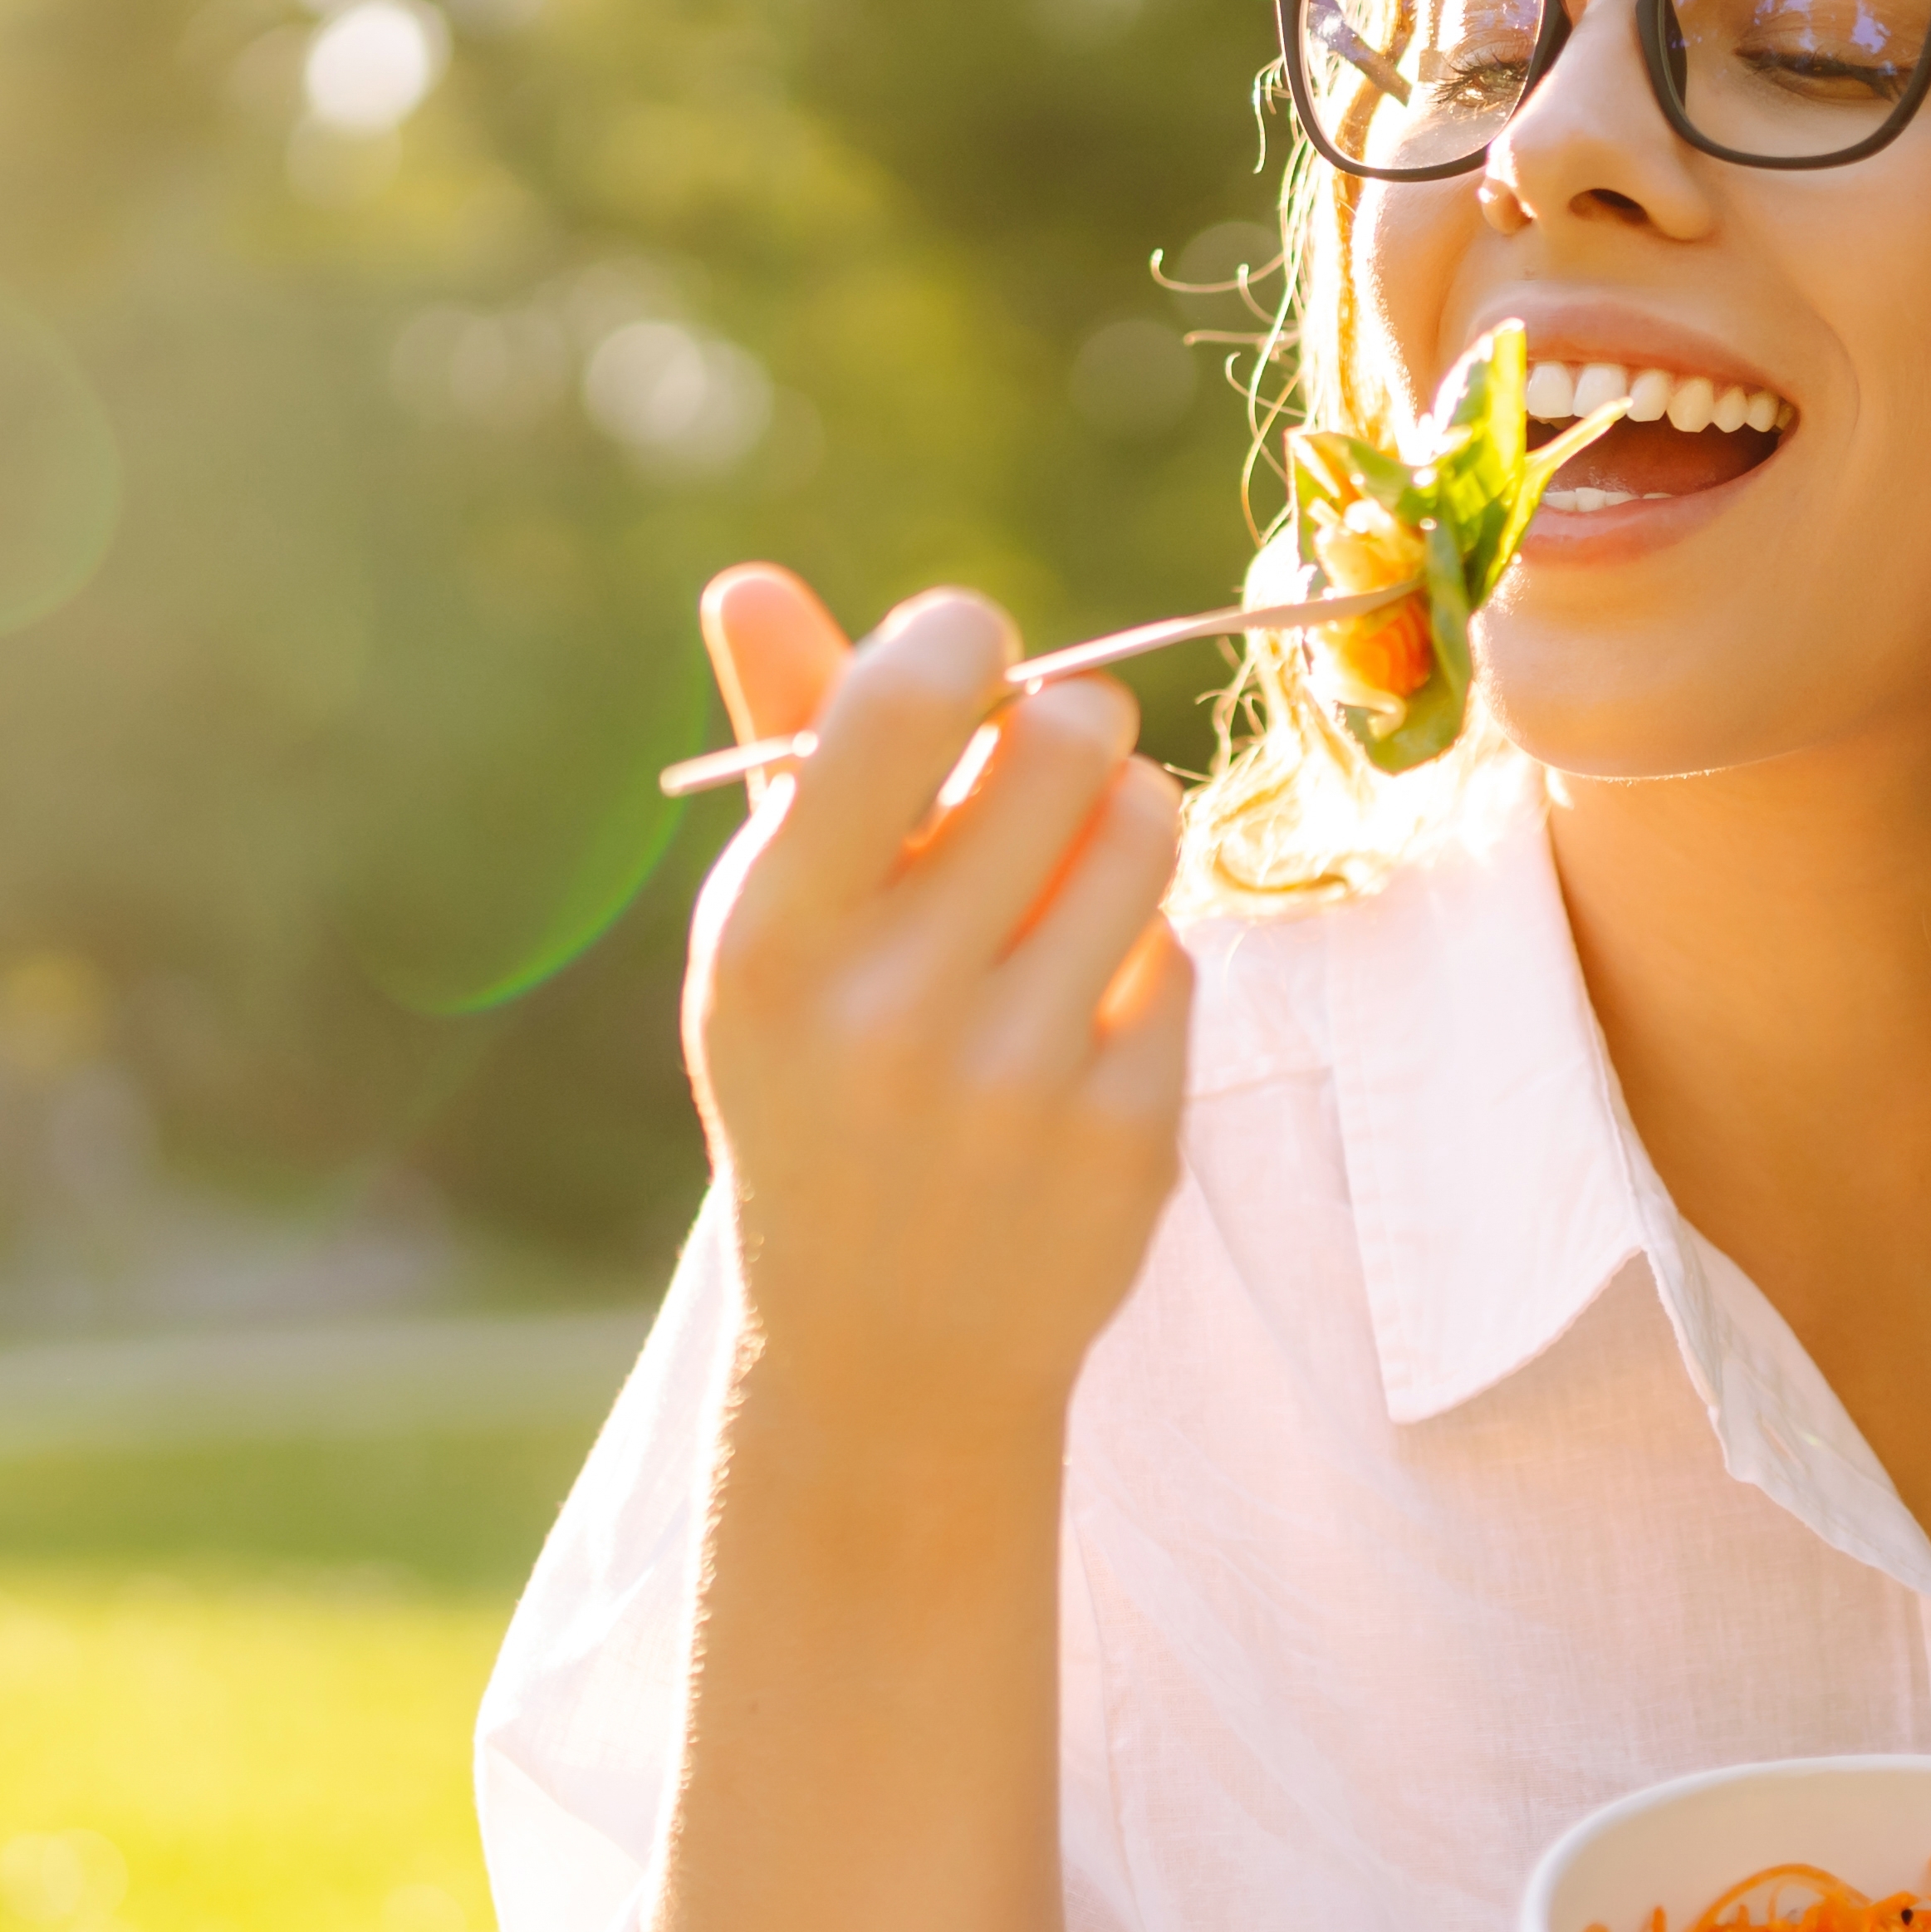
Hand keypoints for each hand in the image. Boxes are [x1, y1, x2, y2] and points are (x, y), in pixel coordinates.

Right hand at [682, 568, 1193, 1442]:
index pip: (906, 700)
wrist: (881, 1351)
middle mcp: (888, 1011)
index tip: (968, 664)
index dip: (964, 643)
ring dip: (1122, 828)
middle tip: (1041, 774)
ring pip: (1148, 832)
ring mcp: (1015, 1085)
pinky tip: (1074, 1029)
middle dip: (1068, 731)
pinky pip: (1179, 958)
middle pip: (1068, 738)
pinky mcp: (1124, 1141)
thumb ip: (785, 752)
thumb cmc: (818, 1083)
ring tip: (1063, 886)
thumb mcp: (772, 933)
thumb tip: (751, 580)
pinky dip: (1138, 967)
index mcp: (773, 938)